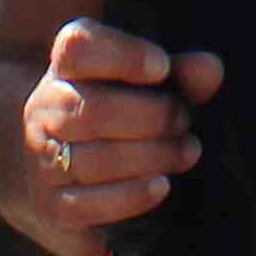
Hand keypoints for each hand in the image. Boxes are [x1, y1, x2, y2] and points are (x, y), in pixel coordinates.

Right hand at [9, 15, 219, 255]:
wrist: (61, 174)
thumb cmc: (117, 116)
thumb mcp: (143, 86)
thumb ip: (178, 75)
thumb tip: (211, 69)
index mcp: (64, 67)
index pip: (79, 47)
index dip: (122, 55)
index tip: (163, 66)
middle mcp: (44, 110)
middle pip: (91, 111)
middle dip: (150, 117)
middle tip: (185, 121)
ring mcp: (44, 160)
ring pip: (94, 160)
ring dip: (150, 157)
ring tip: (186, 151)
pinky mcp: (53, 208)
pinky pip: (89, 204)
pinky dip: (131, 196)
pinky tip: (161, 186)